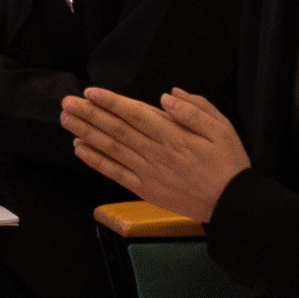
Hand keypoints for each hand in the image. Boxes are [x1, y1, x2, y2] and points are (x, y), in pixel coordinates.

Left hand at [62, 87, 250, 223]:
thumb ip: (194, 109)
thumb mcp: (222, 128)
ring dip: (87, 133)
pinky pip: (115, 173)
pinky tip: (80, 149)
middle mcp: (156, 154)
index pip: (136, 114)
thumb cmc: (228, 163)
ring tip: (66, 120)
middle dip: (90, 114)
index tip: (91, 93)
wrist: (231, 204)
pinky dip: (96, 161)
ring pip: (112, 149)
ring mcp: (148, 173)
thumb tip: (168, 96)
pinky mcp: (145, 189)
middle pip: (117, 129)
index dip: (111, 103)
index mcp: (174, 136)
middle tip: (67, 102)